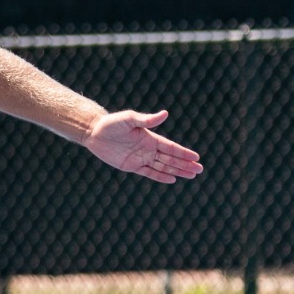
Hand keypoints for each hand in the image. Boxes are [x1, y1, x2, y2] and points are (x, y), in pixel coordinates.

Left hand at [84, 109, 203, 183]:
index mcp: (150, 138)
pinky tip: (172, 179)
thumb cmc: (111, 123)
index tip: (197, 157)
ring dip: (177, 171)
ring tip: (191, 175)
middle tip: (200, 170)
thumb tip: (165, 113)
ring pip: (163, 167)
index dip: (184, 153)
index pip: (171, 147)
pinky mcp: (131, 166)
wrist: (94, 132)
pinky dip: (160, 176)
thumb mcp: (129, 119)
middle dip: (185, 164)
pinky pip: (149, 173)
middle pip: (171, 159)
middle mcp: (148, 149)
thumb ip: (147, 120)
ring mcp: (141, 158)